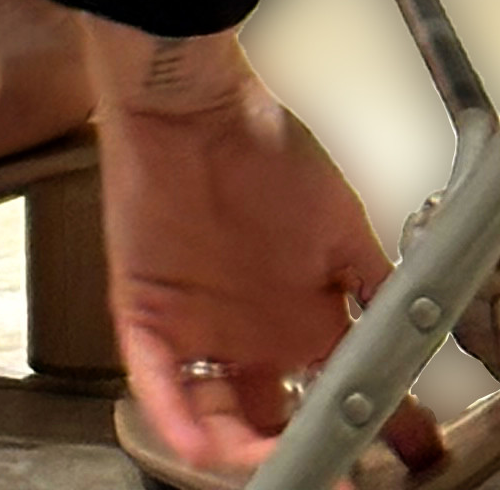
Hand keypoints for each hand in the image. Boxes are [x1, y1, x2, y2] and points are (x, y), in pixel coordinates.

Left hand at [87, 22, 394, 474]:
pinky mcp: (146, 307)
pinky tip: (193, 441)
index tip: (388, 455)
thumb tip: (410, 330)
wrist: (194, 104)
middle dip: (290, 454)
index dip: (355, 433)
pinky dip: (170, 413)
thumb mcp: (340, 224)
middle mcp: (248, 330)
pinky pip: (153, 374)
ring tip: (258, 466)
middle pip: (264, 420)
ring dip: (230, 448)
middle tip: (323, 473)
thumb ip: (374, 283)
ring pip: (209, 411)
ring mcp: (196, 323)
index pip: (327, 397)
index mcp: (299, 315)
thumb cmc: (266, 145)